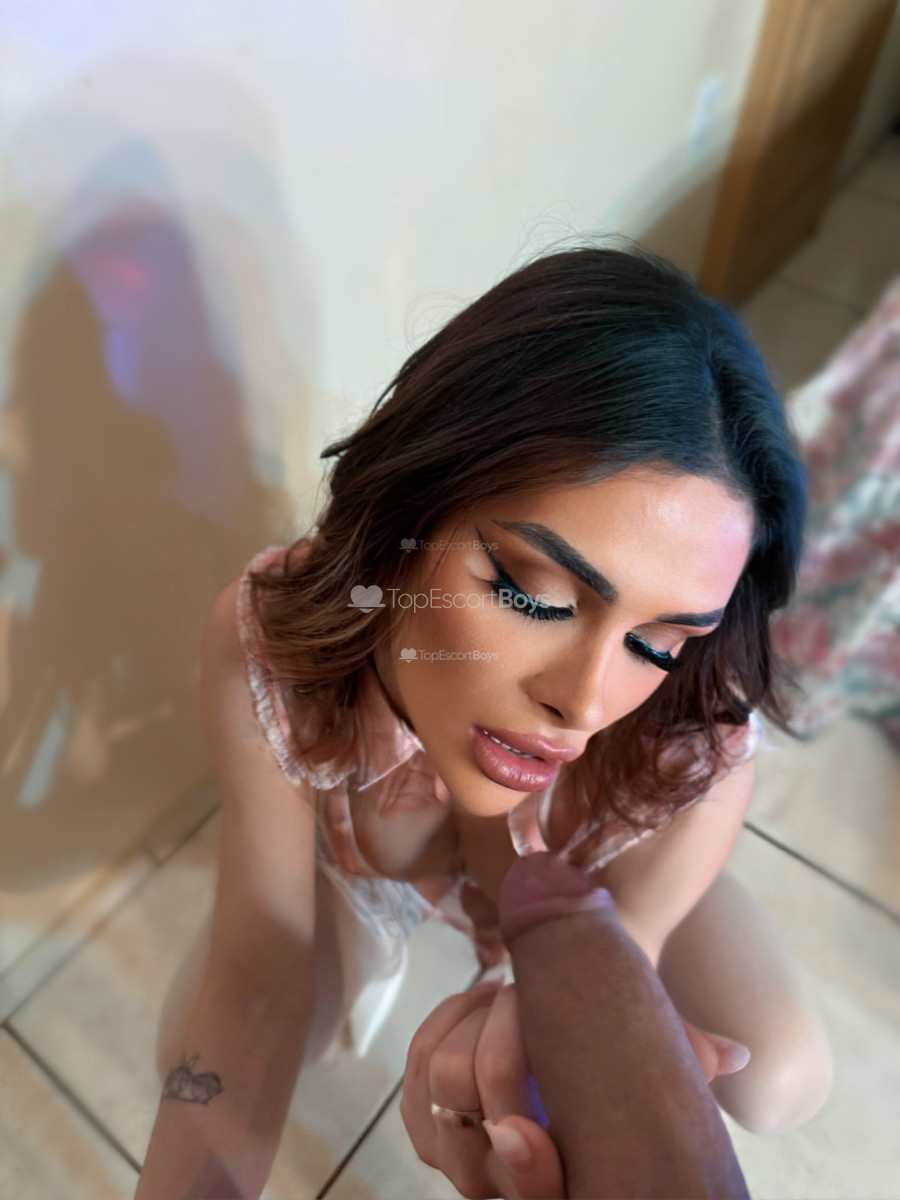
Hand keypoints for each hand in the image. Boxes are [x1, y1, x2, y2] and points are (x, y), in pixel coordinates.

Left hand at [402, 981, 749, 1199]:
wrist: (556, 1095)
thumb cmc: (611, 1088)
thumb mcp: (650, 1083)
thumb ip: (682, 1065)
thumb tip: (734, 1054)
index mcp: (561, 1186)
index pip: (531, 1192)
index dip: (523, 1170)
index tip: (518, 1125)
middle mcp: (496, 1186)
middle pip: (477, 1104)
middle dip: (503, 1035)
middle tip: (530, 994)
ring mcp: (455, 1153)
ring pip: (441, 1079)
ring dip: (472, 1020)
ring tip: (507, 992)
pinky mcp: (426, 1120)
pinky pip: (415, 1066)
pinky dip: (444, 1020)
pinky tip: (476, 999)